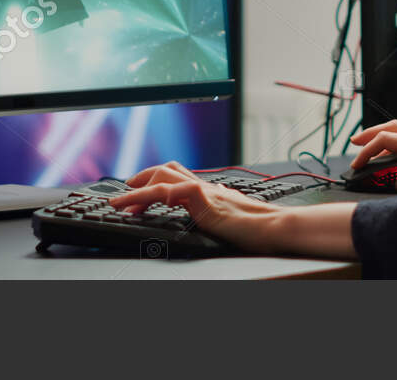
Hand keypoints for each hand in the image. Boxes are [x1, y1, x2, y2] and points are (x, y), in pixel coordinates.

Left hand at [109, 162, 286, 252]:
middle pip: (166, 170)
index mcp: (208, 190)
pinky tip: (144, 204)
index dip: (153, 179)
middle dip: (140, 178)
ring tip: (122, 202)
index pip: (176, 175)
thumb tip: (215, 200)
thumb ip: (220, 205)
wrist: (274, 227)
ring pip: (164, 178)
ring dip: (138, 189)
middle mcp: (204, 187)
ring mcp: (204, 192)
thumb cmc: (257, 224)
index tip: (135, 191)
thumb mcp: (231, 213)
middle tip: (122, 193)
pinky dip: (157, 194)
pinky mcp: (207, 201)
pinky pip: (177, 191)